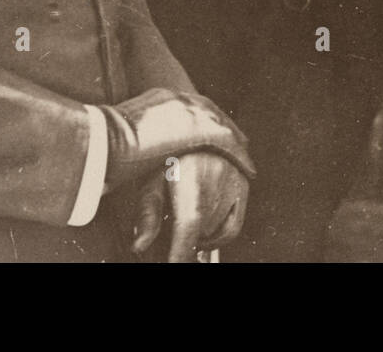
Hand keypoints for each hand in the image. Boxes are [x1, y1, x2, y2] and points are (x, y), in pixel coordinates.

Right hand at [102, 88, 254, 192]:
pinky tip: (248, 169)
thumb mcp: (118, 135)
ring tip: (246, 158)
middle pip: (211, 111)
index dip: (203, 118)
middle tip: (240, 140)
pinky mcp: (200, 130)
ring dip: (236, 142)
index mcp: (158, 97)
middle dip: (225, 125)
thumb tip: (122, 155)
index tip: (211, 128)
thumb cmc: (102, 144)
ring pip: (223, 126)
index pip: (189, 106)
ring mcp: (190, 112)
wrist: (106, 140)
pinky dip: (239, 156)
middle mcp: (178, 99)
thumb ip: (128, 139)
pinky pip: (227, 142)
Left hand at [130, 152, 249, 261]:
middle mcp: (218, 184)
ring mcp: (234, 183)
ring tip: (186, 228)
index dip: (179, 255)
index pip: (188, 233)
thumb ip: (146, 214)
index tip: (173, 262)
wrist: (190, 122)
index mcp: (193, 183)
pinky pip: (236, 223)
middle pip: (202, 234)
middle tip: (170, 233)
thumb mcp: (150, 179)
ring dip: (203, 236)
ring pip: (220, 232)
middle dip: (186, 240)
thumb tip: (139, 245)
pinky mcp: (243, 183)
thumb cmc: (167, 150)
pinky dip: (222, 232)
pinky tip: (206, 229)